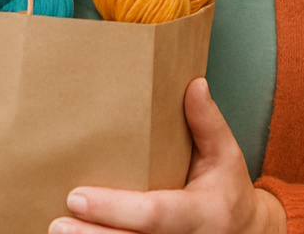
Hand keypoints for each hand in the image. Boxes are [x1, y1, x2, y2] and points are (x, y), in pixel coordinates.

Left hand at [50, 79, 286, 233]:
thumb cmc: (228, 189)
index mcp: (200, 213)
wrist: (246, 233)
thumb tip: (194, 85)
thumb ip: (208, 123)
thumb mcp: (225, 155)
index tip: (77, 196)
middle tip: (57, 224)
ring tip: (57, 232)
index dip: (115, 208)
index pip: (154, 214)